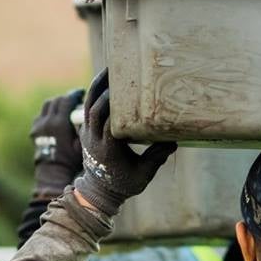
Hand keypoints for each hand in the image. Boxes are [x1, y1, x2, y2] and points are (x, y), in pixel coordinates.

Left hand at [30, 88, 85, 200]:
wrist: (53, 172)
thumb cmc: (71, 160)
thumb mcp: (83, 144)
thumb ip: (86, 127)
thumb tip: (94, 112)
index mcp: (60, 123)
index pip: (66, 99)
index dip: (75, 95)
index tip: (81, 94)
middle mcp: (47, 122)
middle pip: (56, 100)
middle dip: (66, 98)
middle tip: (75, 101)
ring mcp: (39, 126)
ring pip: (47, 106)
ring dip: (56, 104)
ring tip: (65, 108)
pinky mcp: (34, 131)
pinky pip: (41, 115)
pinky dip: (48, 113)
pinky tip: (56, 119)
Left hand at [73, 71, 174, 216]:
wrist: (99, 191)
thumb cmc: (124, 184)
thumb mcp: (143, 174)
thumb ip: (157, 157)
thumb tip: (174, 141)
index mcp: (108, 149)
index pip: (108, 124)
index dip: (115, 107)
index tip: (128, 92)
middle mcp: (94, 139)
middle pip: (95, 110)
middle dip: (105, 90)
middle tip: (119, 72)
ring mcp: (87, 134)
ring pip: (88, 105)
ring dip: (97, 86)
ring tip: (109, 69)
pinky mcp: (86, 130)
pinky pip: (87, 108)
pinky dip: (94, 93)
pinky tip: (105, 81)